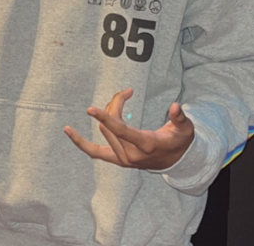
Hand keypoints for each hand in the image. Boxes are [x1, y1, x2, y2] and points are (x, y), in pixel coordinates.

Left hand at [64, 88, 194, 170]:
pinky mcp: (117, 160)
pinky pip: (95, 152)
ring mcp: (123, 159)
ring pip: (105, 131)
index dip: (105, 117)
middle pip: (111, 124)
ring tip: (122, 100)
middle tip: (126, 92)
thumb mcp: (185, 129)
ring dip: (108, 114)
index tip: (90, 109)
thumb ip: (180, 118)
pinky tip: (68, 131)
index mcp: (145, 145)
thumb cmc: (180, 140)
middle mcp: (131, 155)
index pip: (120, 130)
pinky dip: (81, 143)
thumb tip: (175, 106)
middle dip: (115, 105)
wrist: (176, 161)